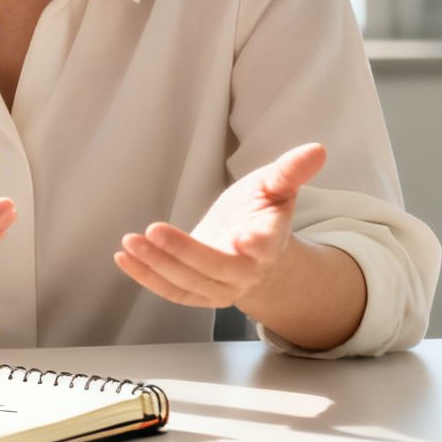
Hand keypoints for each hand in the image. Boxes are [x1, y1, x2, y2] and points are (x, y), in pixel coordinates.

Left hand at [114, 142, 325, 308]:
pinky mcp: (197, 292)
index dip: (254, 246)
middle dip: (184, 253)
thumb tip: (317, 149)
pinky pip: (171, 291)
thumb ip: (290, 170)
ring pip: (188, 283)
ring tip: (129, 242)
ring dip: (156, 266)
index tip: (241, 239)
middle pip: (216, 269)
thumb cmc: (260, 210)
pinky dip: (146, 278)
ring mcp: (220, 286)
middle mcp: (245, 270)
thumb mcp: (274, 185)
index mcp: (268, 242)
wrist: (250, 244)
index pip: (263, 247)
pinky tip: (124, 257)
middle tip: (153, 230)